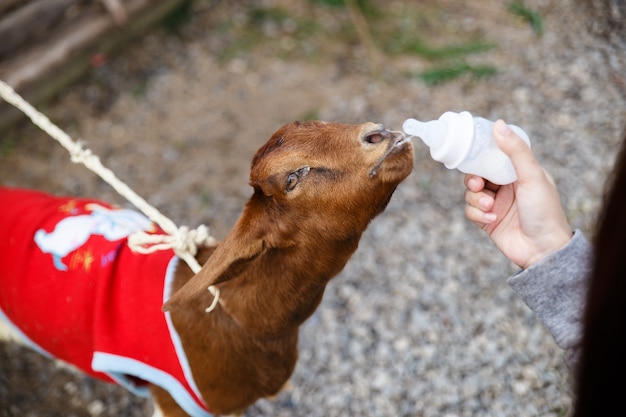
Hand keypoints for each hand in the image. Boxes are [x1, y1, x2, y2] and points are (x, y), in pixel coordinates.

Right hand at [464, 120, 571, 268]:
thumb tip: (498, 124)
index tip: (472, 154)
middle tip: (478, 185)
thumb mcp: (532, 176)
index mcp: (518, 173)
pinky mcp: (487, 221)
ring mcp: (496, 204)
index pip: (493, 157)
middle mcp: (506, 187)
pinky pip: (470, 212)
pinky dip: (478, 214)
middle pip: (477, 174)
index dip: (481, 156)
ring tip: (491, 207)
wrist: (543, 250)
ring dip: (477, 200)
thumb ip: (516, 151)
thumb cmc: (545, 212)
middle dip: (473, 179)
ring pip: (470, 193)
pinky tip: (492, 219)